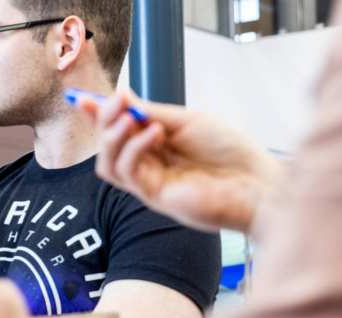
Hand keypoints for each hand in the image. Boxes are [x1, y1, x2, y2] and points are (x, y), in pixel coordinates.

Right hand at [76, 90, 282, 232]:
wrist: (257, 181)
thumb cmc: (230, 151)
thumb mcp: (187, 121)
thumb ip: (152, 113)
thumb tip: (121, 95)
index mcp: (155, 145)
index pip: (117, 131)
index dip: (98, 116)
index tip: (84, 99)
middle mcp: (148, 165)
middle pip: (107, 147)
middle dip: (104, 121)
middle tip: (116, 101)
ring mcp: (149, 184)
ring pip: (108, 164)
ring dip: (112, 137)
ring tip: (128, 117)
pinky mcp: (155, 198)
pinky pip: (129, 173)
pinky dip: (134, 149)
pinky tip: (153, 133)